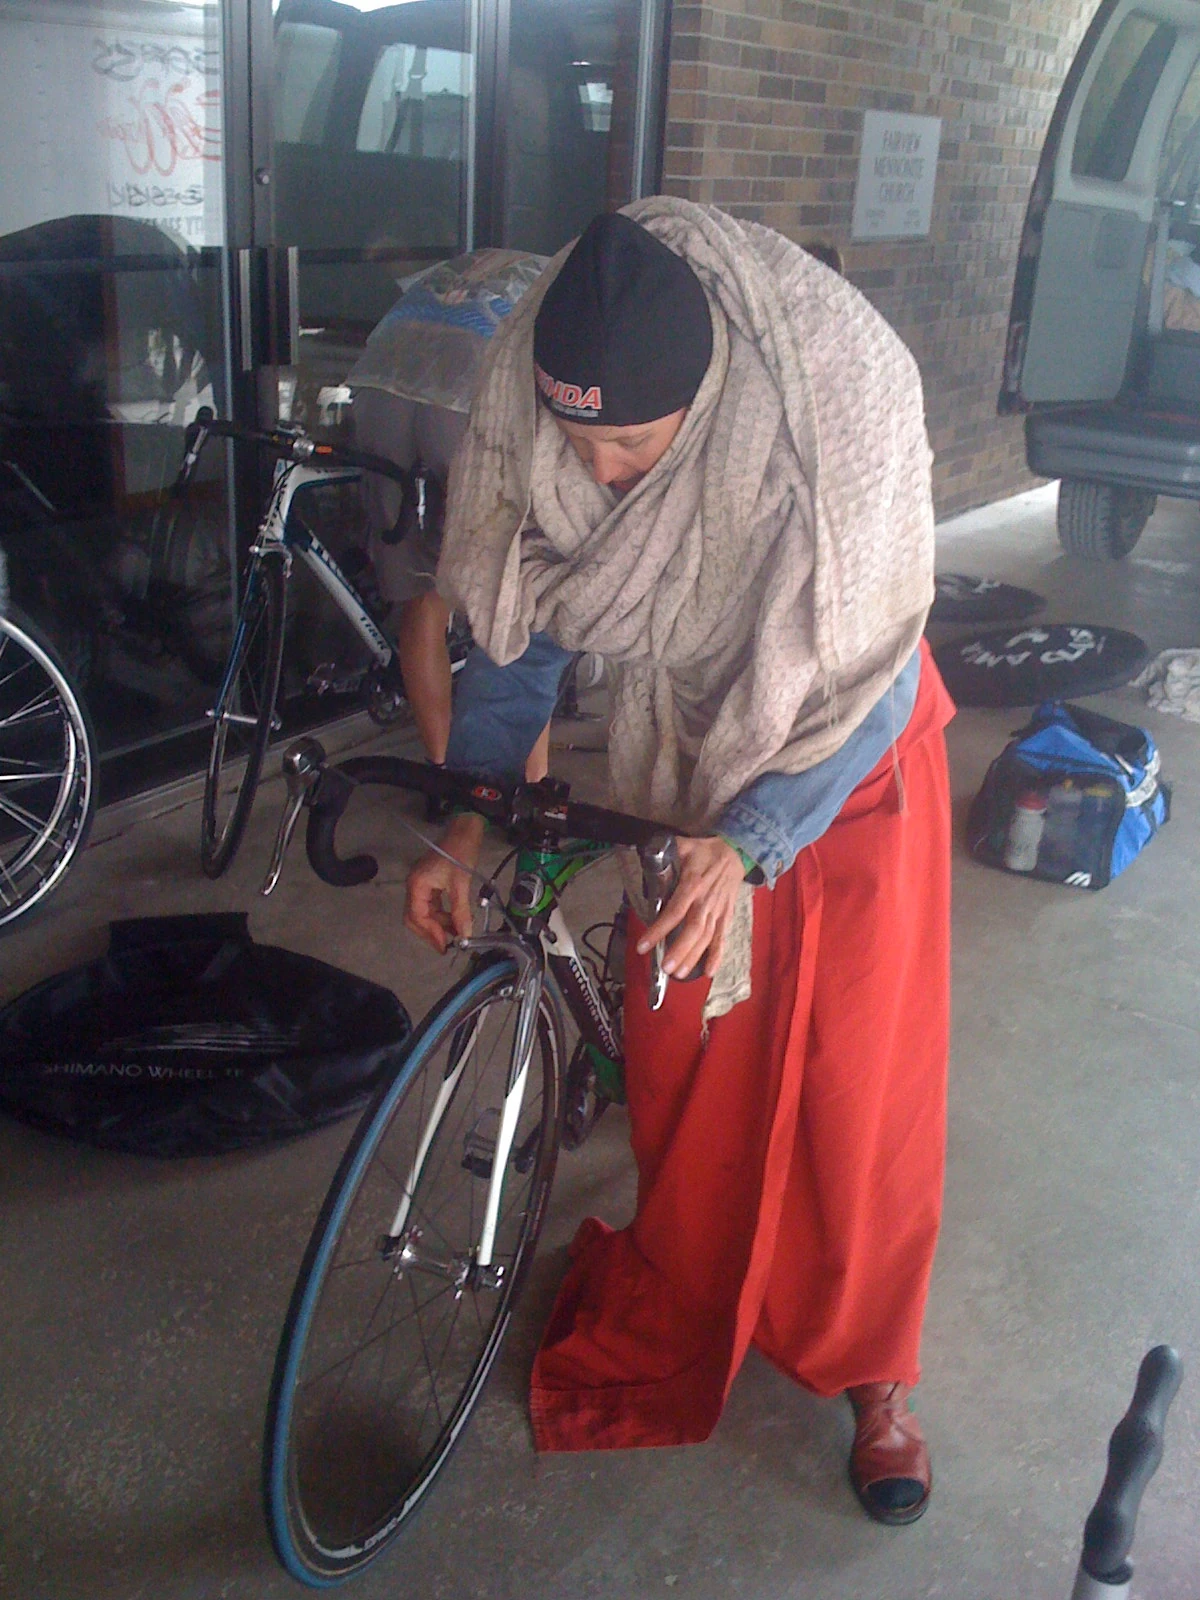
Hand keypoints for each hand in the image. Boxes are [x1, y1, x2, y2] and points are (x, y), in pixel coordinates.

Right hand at [404, 814, 484, 953]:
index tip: (445, 946)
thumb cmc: (460, 852)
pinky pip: (431, 904)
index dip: (430, 933)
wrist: (464, 829)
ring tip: (455, 933)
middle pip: (415, 917)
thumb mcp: (461, 883)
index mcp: (417, 884)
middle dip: (430, 932)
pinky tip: (454, 920)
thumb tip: (465, 935)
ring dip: (437, 924)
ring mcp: (421, 884)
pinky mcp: (430, 882)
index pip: (417, 916)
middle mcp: (414, 885)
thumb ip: (461, 911)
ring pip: (423, 912)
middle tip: (447, 945)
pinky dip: (440, 915)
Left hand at [635, 836, 746, 979]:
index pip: (675, 911)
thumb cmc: (705, 852)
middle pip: (693, 929)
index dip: (659, 930)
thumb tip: (643, 857)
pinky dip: (718, 955)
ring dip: (694, 956)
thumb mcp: (682, 846)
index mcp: (692, 885)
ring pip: (707, 937)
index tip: (644, 945)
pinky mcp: (726, 916)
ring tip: (679, 973)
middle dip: (680, 950)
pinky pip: (722, 937)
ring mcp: (718, 911)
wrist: (736, 852)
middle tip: (666, 967)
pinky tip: (710, 971)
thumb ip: (663, 854)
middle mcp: (706, 901)